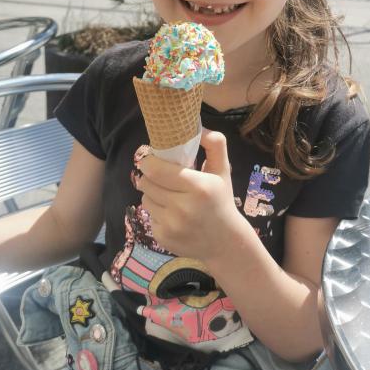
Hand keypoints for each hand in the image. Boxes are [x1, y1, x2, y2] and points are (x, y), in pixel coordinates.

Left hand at [137, 129, 243, 262]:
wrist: (225, 242)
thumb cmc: (221, 201)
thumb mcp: (223, 170)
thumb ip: (215, 144)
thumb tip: (198, 127)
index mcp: (198, 187)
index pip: (156, 170)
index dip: (149, 162)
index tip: (152, 159)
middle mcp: (183, 208)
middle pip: (146, 183)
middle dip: (150, 177)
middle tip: (160, 177)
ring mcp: (171, 225)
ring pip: (145, 199)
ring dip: (152, 194)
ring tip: (167, 195)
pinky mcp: (163, 238)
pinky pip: (148, 216)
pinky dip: (156, 212)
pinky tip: (171, 214)